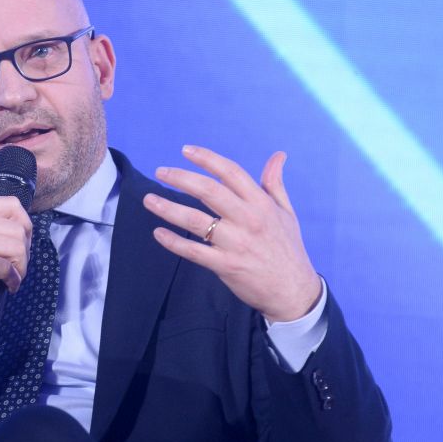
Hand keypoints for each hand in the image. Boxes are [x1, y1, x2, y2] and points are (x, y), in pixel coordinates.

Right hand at [0, 197, 31, 338]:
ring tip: (10, 278)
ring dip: (21, 268)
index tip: (18, 247)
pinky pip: (7, 267)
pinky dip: (12, 280)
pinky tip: (7, 287)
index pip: (12, 205)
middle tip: (15, 269)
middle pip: (19, 228)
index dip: (24, 227)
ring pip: (17, 246)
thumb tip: (25, 228)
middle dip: (25, 252)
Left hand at [143, 145, 321, 321]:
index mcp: (261, 204)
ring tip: (149, 200)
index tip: (185, 150)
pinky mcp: (225, 265)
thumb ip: (275, 184)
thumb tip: (278, 156)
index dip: (207, 159)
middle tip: (160, 172)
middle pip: (209, 191)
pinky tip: (158, 233)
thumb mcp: (286, 213)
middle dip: (181, 178)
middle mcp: (248, 220)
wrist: (293, 291)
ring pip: (195, 220)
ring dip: (168, 208)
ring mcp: (235, 243)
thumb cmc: (287, 249)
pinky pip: (193, 251)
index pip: (231, 173)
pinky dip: (173, 242)